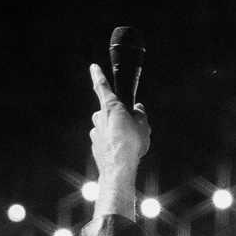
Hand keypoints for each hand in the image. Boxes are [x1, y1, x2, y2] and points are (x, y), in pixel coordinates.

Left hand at [87, 64, 148, 214]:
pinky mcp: (95, 145)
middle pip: (108, 110)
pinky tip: (121, 151)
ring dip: (116, 130)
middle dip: (119, 115)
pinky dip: (112, 142)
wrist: (118, 168)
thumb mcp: (143, 127)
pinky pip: (105, 139)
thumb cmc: (131, 145)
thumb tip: (139, 110)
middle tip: (132, 126)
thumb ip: (140, 115)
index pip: (102, 86)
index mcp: (111, 107)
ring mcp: (95, 132)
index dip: (98, 75)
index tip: (93, 67)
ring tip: (130, 142)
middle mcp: (99, 117)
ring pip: (107, 126)